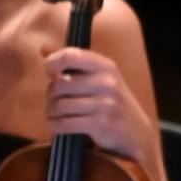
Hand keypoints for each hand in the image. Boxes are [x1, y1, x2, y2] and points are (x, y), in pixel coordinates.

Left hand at [42, 46, 154, 163]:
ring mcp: (105, 103)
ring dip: (52, 113)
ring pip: (58, 105)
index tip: (50, 74)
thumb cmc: (110, 102)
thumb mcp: (99, 77)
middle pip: (58, 84)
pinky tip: (60, 126)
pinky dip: (56, 126)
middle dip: (51, 96)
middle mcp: (107, 81)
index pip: (70, 55)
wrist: (136, 133)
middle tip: (57, 101)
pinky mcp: (100, 123)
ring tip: (59, 115)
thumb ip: (72, 63)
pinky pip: (63, 123)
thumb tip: (43, 48)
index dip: (52, 64)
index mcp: (105, 66)